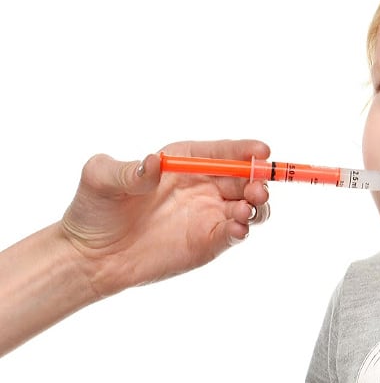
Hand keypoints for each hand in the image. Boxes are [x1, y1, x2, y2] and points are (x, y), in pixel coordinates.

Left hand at [62, 139, 270, 297]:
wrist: (89, 256)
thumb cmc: (94, 209)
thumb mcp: (100, 179)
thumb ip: (128, 170)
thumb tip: (154, 163)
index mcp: (185, 161)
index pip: (224, 151)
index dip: (246, 150)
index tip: (262, 151)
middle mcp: (204, 185)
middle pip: (245, 177)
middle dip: (259, 179)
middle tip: (257, 188)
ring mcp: (209, 214)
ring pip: (249, 205)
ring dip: (258, 205)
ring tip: (248, 209)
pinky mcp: (209, 242)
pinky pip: (235, 233)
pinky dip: (243, 230)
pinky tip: (236, 229)